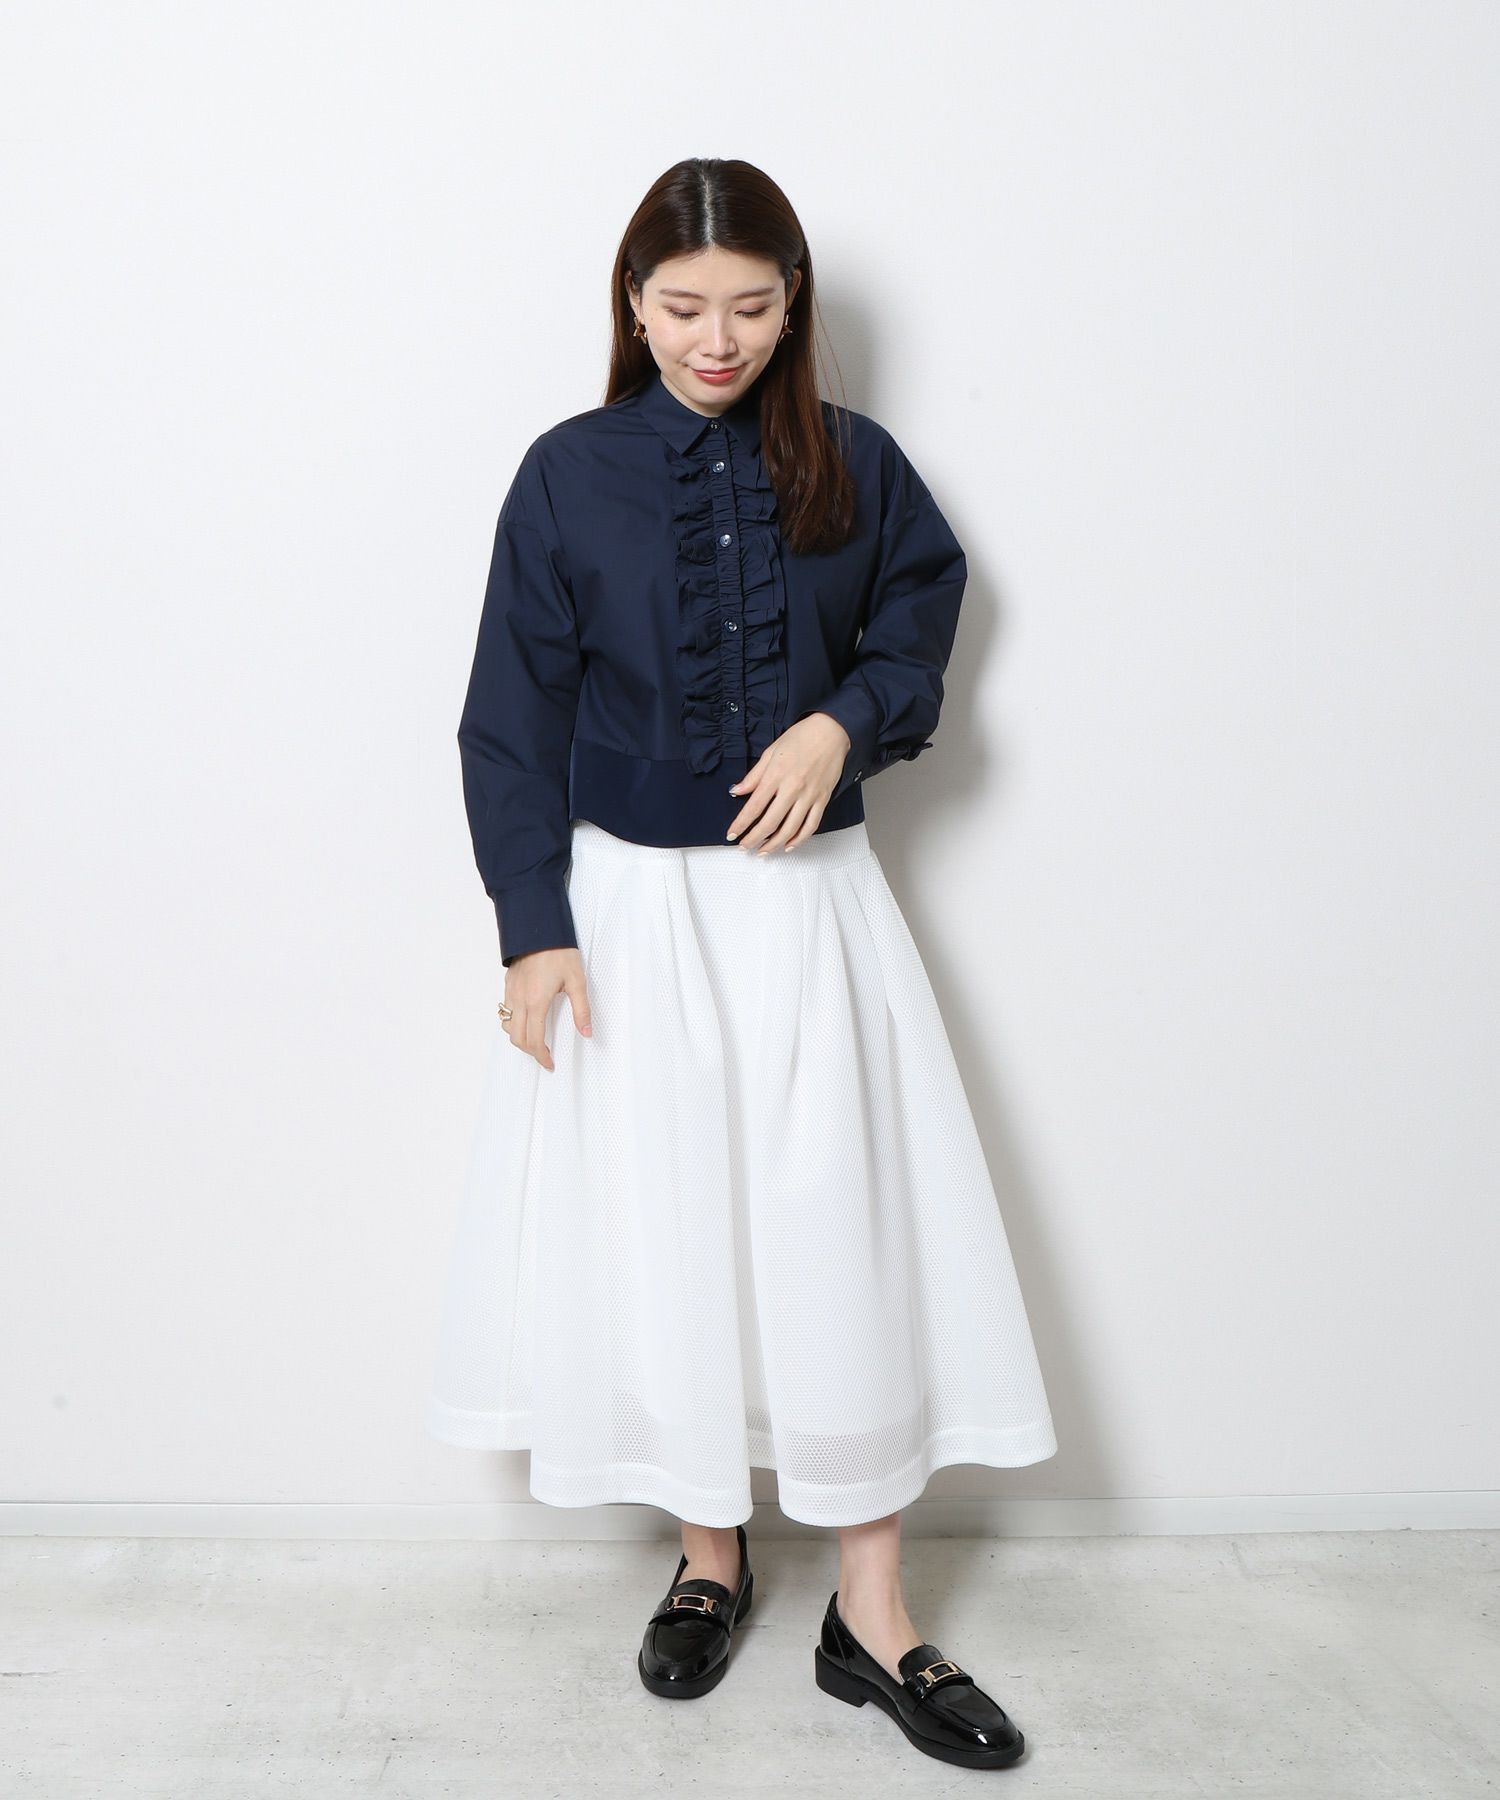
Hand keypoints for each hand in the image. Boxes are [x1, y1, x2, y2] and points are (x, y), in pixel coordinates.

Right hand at [501, 945, 591, 1071]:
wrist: (539, 928)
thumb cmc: (559, 952)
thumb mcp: (577, 981)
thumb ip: (582, 1010)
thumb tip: (586, 1033)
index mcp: (536, 1002)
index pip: (534, 1040)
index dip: (541, 1056)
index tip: (550, 1063)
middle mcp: (520, 999)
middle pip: (517, 1038)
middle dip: (530, 1051)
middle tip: (544, 1055)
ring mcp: (511, 991)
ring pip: (507, 1025)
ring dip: (519, 1038)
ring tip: (535, 1040)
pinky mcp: (508, 983)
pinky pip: (506, 1011)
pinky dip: (513, 1022)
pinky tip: (528, 1019)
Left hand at [727, 712, 851, 853]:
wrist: (831, 731)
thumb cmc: (801, 738)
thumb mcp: (771, 751)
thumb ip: (754, 775)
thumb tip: (737, 791)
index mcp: (776, 775)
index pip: (753, 807)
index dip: (741, 824)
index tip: (732, 834)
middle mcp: (792, 789)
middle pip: (769, 823)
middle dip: (754, 838)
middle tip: (744, 846)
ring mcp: (809, 796)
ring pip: (790, 829)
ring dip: (774, 844)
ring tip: (763, 851)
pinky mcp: (823, 799)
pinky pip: (811, 825)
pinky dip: (799, 839)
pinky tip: (788, 845)